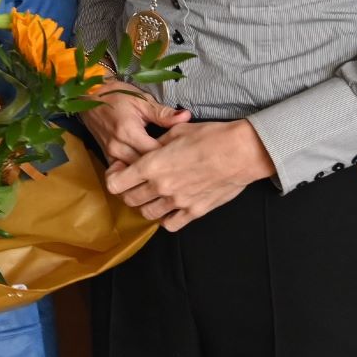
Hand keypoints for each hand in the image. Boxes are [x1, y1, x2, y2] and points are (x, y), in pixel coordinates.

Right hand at [81, 79, 190, 164]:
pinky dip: (135, 174)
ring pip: (134, 174)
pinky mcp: (107, 158)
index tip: (184, 155)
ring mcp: (111, 154)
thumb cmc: (116, 96)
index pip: (155, 154)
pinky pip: (123, 173)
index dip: (171, 156)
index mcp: (129, 132)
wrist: (89, 97)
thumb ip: (163, 113)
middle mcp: (118, 147)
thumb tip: (186, 116)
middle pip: (145, 168)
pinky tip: (148, 172)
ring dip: (149, 173)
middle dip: (162, 168)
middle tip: (180, 166)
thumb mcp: (142, 100)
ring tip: (166, 171)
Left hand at [104, 120, 276, 231]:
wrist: (241, 151)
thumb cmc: (212, 137)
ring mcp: (177, 202)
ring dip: (146, 204)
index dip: (114, 177)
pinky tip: (170, 207)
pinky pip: (170, 224)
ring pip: (147, 213)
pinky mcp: (194, 211)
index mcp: (152, 165)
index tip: (120, 172)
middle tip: (136, 182)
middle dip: (128, 191)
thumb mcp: (177, 132)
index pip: (116, 182)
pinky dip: (165, 218)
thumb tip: (150, 149)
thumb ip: (157, 144)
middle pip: (129, 199)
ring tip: (153, 194)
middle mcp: (161, 186)